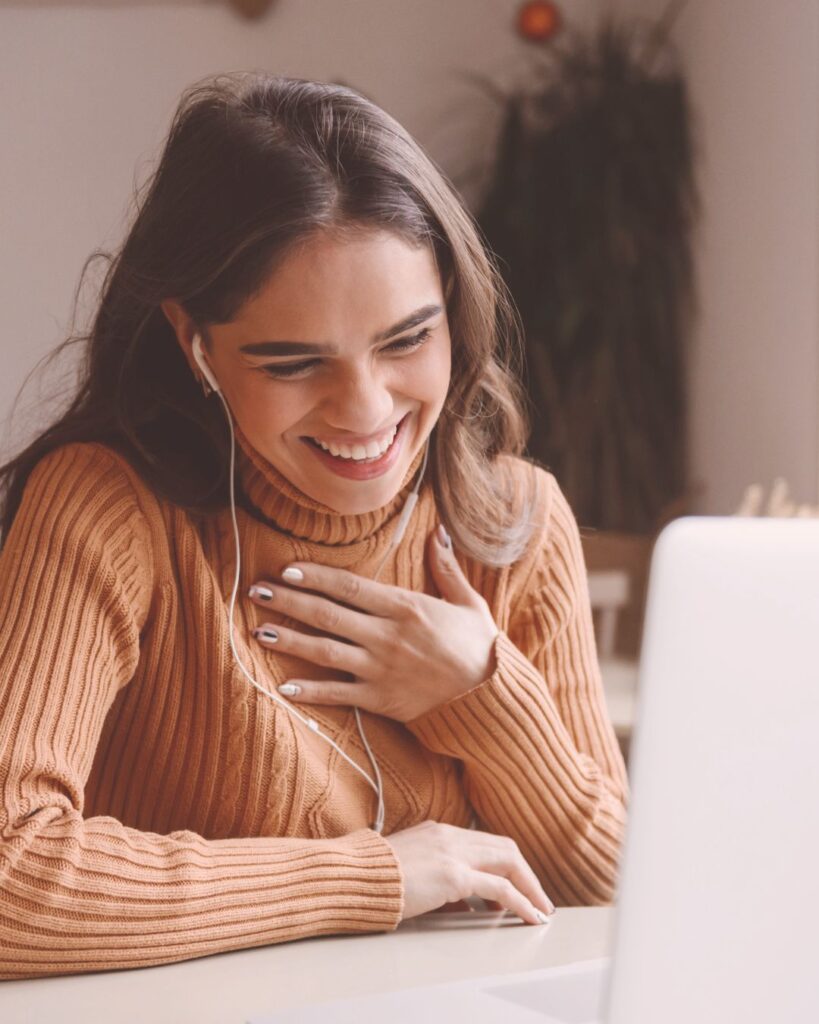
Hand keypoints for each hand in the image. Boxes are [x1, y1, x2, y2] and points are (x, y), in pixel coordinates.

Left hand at [248, 523, 499, 721]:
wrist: (491, 697)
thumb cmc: (480, 647)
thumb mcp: (468, 601)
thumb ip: (446, 567)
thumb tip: (438, 531)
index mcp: (405, 607)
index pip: (349, 587)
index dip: (314, 577)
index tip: (286, 569)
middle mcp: (387, 636)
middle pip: (327, 614)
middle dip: (288, 601)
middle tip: (255, 590)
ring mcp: (380, 669)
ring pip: (324, 651)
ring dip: (288, 639)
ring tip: (258, 629)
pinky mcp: (380, 700)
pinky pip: (338, 694)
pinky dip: (309, 691)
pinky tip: (282, 685)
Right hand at [383, 820, 555, 923]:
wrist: (354, 875)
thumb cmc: (373, 876)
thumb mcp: (410, 867)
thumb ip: (437, 876)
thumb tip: (459, 899)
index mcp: (439, 831)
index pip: (486, 842)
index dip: (507, 863)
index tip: (517, 882)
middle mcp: (450, 836)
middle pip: (504, 848)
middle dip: (526, 874)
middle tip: (538, 897)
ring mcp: (453, 853)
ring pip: (509, 863)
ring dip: (530, 888)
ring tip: (540, 910)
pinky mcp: (454, 876)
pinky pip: (500, 888)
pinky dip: (521, 902)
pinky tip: (529, 916)